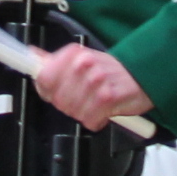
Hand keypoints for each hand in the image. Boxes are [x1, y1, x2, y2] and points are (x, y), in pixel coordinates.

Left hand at [33, 43, 151, 131]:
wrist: (144, 73)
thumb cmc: (112, 70)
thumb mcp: (82, 58)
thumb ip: (55, 60)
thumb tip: (32, 55)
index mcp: (74, 54)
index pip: (43, 77)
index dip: (46, 90)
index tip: (53, 92)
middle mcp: (84, 65)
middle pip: (58, 99)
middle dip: (68, 104)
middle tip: (82, 99)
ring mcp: (96, 81)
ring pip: (73, 112)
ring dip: (83, 113)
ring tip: (95, 104)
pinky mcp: (109, 98)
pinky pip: (90, 120)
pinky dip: (96, 121)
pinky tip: (104, 112)